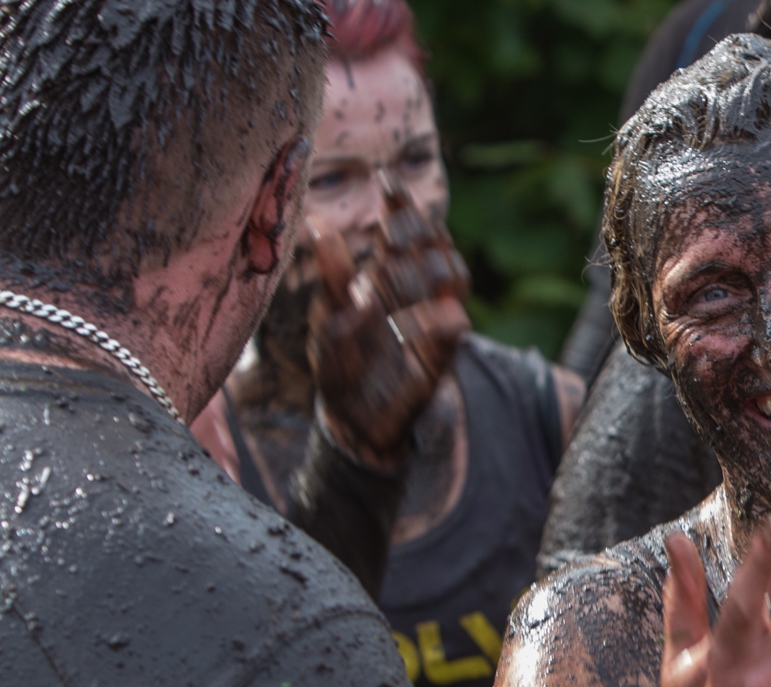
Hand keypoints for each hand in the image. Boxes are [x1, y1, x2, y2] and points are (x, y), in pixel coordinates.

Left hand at [306, 175, 470, 470]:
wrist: (356, 424)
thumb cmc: (341, 367)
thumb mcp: (328, 317)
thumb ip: (332, 276)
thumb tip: (319, 224)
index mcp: (387, 282)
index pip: (401, 233)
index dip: (398, 206)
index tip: (386, 178)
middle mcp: (416, 298)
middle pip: (431, 248)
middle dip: (417, 227)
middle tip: (398, 211)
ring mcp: (431, 326)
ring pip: (451, 282)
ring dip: (435, 267)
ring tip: (412, 258)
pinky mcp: (438, 361)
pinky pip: (451, 336)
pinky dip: (442, 325)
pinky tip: (427, 318)